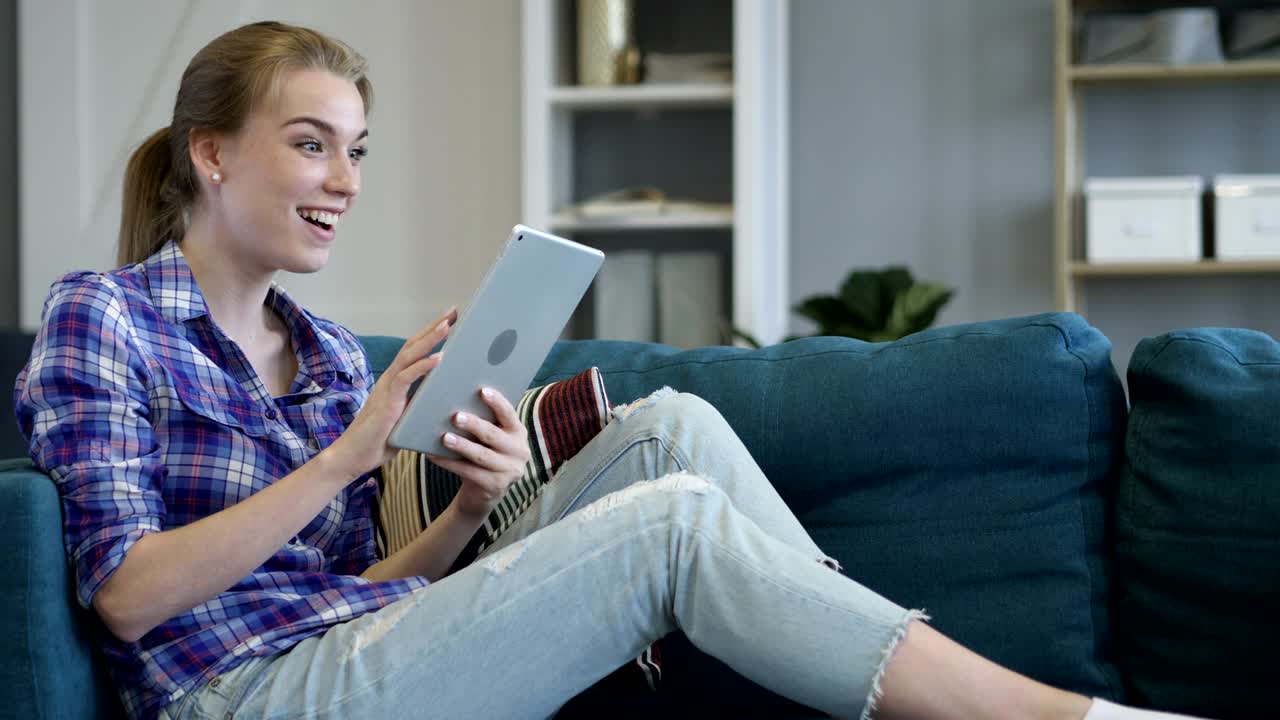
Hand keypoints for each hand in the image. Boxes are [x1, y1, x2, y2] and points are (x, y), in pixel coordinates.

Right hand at [323, 306, 457, 481]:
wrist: (354, 457)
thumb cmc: (381, 440)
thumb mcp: (409, 418)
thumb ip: (422, 404)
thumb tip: (447, 398)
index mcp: (396, 381)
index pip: (416, 351)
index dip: (432, 334)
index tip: (451, 320)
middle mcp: (391, 379)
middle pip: (413, 345)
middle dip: (434, 327)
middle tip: (453, 311)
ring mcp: (387, 388)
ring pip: (410, 356)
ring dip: (430, 339)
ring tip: (448, 325)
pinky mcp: (387, 401)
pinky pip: (406, 378)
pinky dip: (423, 366)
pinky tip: (439, 358)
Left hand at [427, 387, 530, 518]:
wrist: (486, 490)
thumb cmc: (484, 452)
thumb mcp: (490, 438)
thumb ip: (484, 422)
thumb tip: (456, 401)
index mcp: (518, 432)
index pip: (509, 414)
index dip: (497, 402)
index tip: (482, 391)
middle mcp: (519, 451)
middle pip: (493, 435)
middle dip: (474, 425)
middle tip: (455, 416)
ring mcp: (509, 470)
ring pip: (481, 455)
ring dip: (462, 445)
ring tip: (444, 438)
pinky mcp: (496, 486)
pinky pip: (469, 472)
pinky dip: (450, 463)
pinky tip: (434, 456)